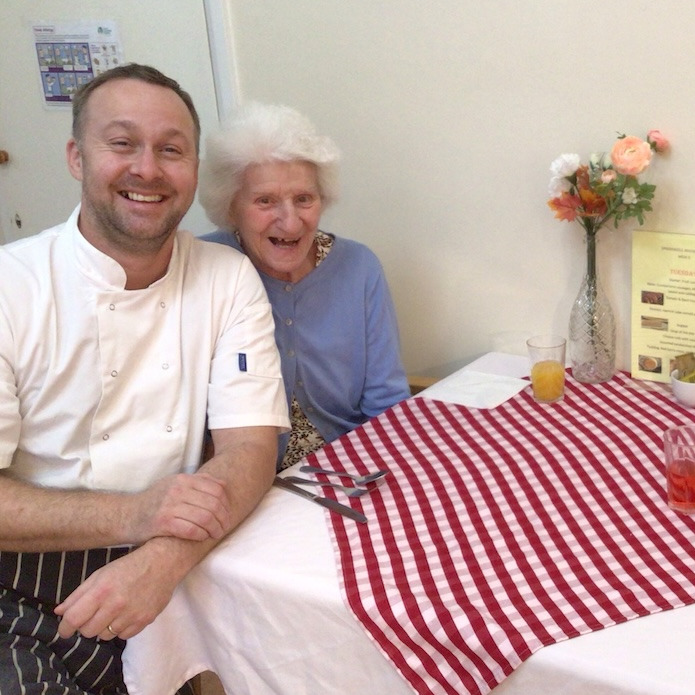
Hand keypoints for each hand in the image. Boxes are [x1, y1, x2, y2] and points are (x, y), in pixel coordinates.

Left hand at [54, 549, 176, 640]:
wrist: (164, 562)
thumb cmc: (129, 566)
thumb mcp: (101, 574)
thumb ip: (78, 594)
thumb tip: (59, 612)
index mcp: (101, 590)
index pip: (73, 619)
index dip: (64, 628)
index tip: (65, 629)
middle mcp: (115, 605)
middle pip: (87, 631)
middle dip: (85, 626)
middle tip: (93, 615)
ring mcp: (131, 615)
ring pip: (104, 636)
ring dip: (104, 627)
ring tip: (112, 612)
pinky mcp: (144, 621)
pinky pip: (123, 636)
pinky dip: (120, 628)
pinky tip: (126, 614)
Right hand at [129, 472, 230, 543]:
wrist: (128, 515)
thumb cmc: (156, 501)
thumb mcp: (175, 484)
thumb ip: (198, 482)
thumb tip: (223, 485)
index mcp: (184, 479)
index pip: (217, 489)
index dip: (226, 504)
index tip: (228, 514)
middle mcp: (177, 490)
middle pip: (213, 504)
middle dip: (223, 518)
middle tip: (225, 527)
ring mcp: (169, 506)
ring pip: (205, 517)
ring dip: (215, 529)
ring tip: (216, 534)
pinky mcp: (162, 523)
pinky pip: (191, 530)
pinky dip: (201, 535)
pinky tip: (202, 537)